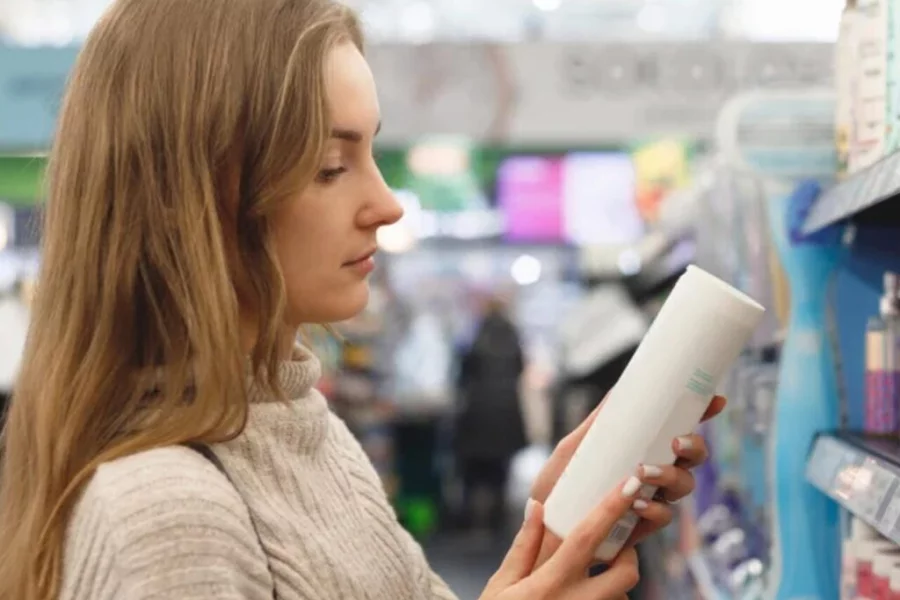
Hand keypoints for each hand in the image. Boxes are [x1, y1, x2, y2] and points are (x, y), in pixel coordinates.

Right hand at [480, 481, 639, 599]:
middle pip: (626, 572)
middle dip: (628, 553)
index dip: (611, 508)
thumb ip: (524, 546)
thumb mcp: (501, 585)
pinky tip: (580, 599)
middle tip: (614, 545)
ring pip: (623, 597)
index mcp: (549, 584)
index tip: (630, 483)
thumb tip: (537, 506)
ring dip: (614, 584)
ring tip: (589, 580)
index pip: (587, 538)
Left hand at [530, 395, 726, 542]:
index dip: (702, 413)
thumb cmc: (558, 485)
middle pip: (692, 457)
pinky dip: (656, 509)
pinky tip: (638, 503)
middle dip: (694, 447)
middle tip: (676, 442)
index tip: (716, 400)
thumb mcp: (573, 448)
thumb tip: (617, 392)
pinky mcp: (641, 526)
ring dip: (672, 476)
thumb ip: (595, 423)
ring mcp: (651, 498)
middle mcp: (653, 472)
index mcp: (642, 448)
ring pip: (683, 485)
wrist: (541, 526)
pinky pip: (663, 516)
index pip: (678, 428)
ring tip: (644, 472)